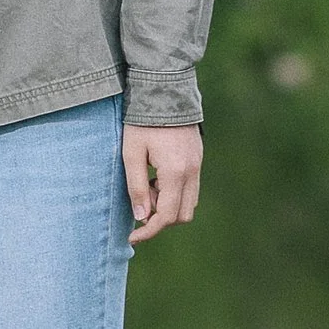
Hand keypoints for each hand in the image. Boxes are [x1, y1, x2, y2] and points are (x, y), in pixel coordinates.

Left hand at [121, 123, 201, 243]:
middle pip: (182, 215)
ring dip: (168, 204)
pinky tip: (156, 175)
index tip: (132, 237)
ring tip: (147, 184)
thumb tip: (142, 218)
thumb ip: (137, 187)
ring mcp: (197, 165)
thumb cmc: (142, 121)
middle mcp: (192, 172)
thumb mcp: (131, 153)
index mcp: (175, 172)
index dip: (149, 231)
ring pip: (188, 203)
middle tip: (140, 203)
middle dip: (160, 218)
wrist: (163, 91)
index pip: (167, 216)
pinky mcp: (197, 158)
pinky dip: (174, 192)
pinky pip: (189, 187)